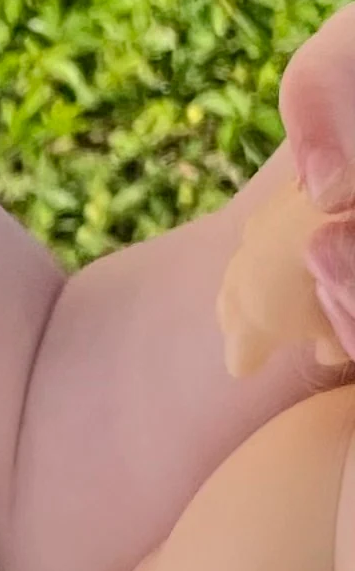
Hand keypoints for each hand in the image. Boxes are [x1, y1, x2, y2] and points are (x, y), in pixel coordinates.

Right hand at [217, 173, 339, 379]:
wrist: (334, 202)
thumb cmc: (331, 279)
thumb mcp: (341, 325)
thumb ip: (332, 345)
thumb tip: (326, 351)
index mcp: (253, 323)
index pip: (239, 356)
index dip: (247, 361)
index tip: (249, 368)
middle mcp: (239, 283)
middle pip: (229, 311)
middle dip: (239, 321)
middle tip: (257, 330)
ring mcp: (250, 241)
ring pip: (239, 270)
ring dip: (251, 280)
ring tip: (272, 285)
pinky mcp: (268, 208)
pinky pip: (258, 237)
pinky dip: (269, 246)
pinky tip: (290, 244)